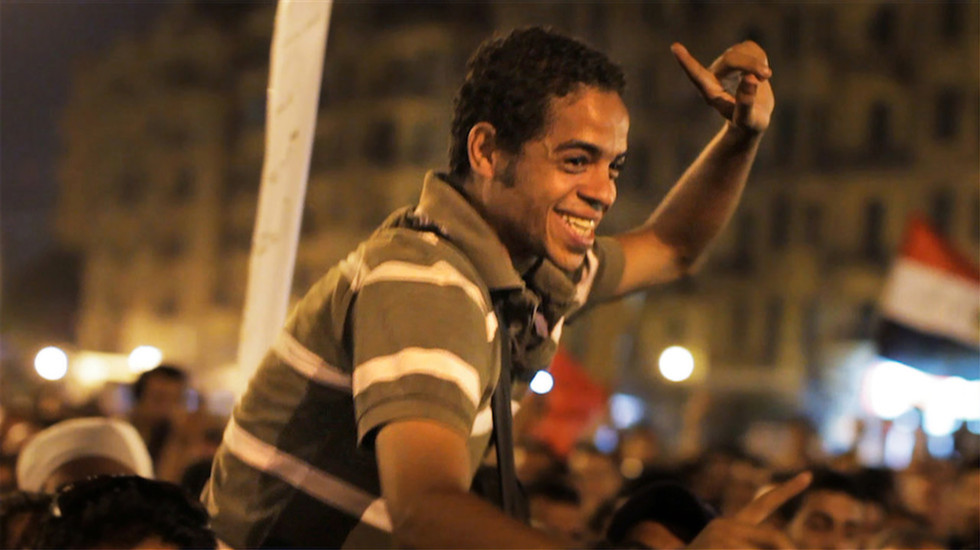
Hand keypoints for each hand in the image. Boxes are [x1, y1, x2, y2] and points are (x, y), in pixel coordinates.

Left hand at [671, 41, 773, 134]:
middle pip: (731, 59)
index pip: (696, 75)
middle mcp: (714, 76)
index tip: (674, 47)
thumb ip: (746, 104)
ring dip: (757, 61)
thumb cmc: (747, 124)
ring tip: (764, 78)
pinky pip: (749, 46)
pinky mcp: (738, 56)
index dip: (687, 62)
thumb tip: (749, 79)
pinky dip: (760, 57)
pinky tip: (761, 72)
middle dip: (751, 64)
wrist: (754, 117)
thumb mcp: (748, 120)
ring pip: (742, 49)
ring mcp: (725, 64)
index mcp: (710, 92)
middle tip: (766, 76)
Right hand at [687, 471, 810, 548]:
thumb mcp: (732, 549)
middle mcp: (725, 525)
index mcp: (732, 525)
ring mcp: (719, 538)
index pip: (763, 504)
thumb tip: (787, 545)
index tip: (808, 475)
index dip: (787, 490)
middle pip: (775, 538)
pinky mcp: (714, 548)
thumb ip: (757, 542)